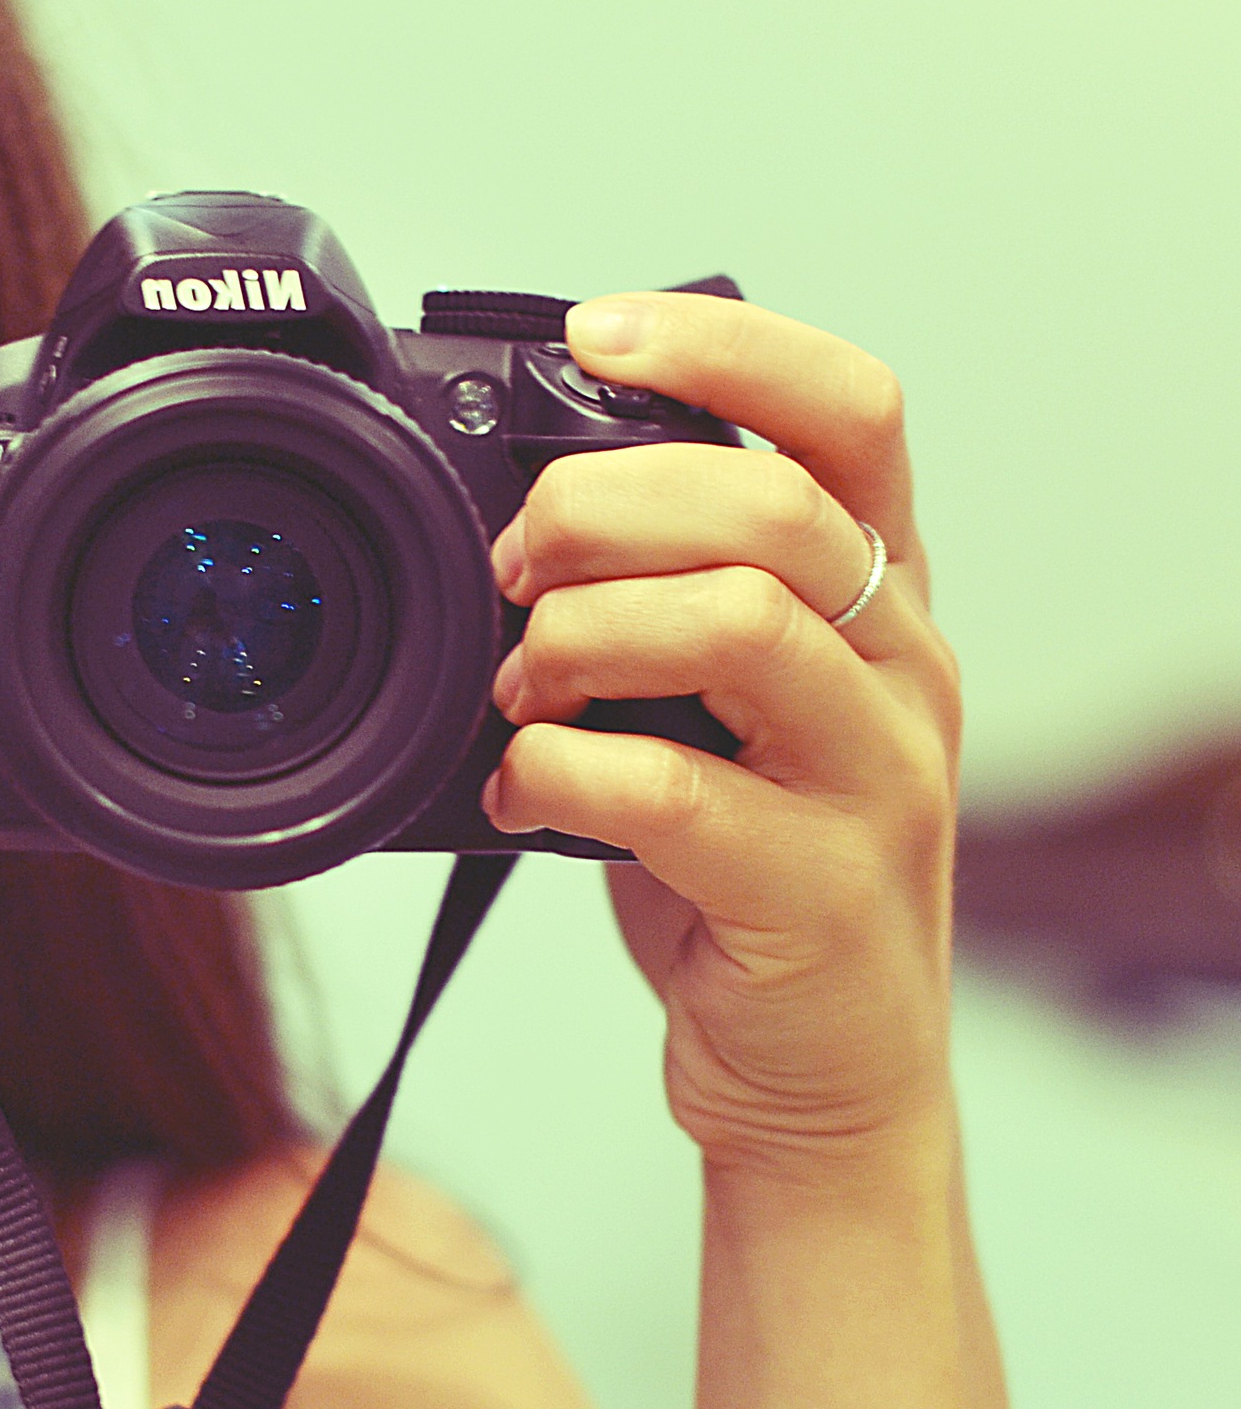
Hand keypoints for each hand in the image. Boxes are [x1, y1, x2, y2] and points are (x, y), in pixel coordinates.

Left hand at [482, 293, 960, 1178]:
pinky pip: (675, 791)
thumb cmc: (748, 875)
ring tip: (516, 687)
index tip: (594, 333)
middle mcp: (900, 668)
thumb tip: (511, 527)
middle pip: (768, 506)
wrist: (822, 1075)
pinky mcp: (820, 891)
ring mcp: (876, 779)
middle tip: (509, 570)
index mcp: (879, 598)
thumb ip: (663, 611)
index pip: (849, 415)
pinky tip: (518, 789)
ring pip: (738, 623)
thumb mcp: (721, 715)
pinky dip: (559, 773)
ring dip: (580, 636)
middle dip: (599, 509)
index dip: (725, 352)